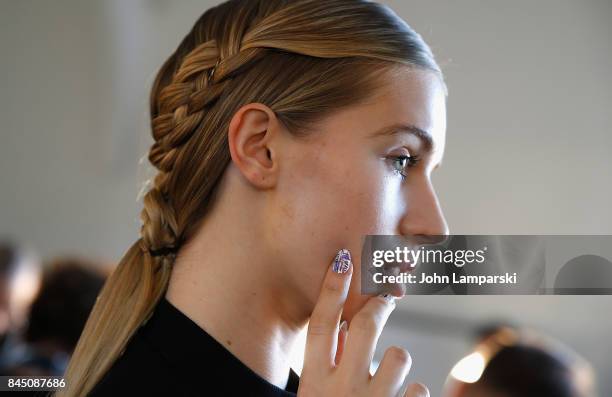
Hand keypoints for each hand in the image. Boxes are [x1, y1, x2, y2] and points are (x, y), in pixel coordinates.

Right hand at [298, 248, 428, 396]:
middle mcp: (342, 390)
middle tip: (386, 297)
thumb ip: (327, 364)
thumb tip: (342, 330)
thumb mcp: (315, 396)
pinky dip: (414, 390)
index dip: (331, 289)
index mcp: (315, 382)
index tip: (342, 260)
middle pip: (364, 326)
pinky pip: (419, 388)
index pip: (321, 324)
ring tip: (392, 373)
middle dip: (379, 306)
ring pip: (398, 356)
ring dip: (396, 359)